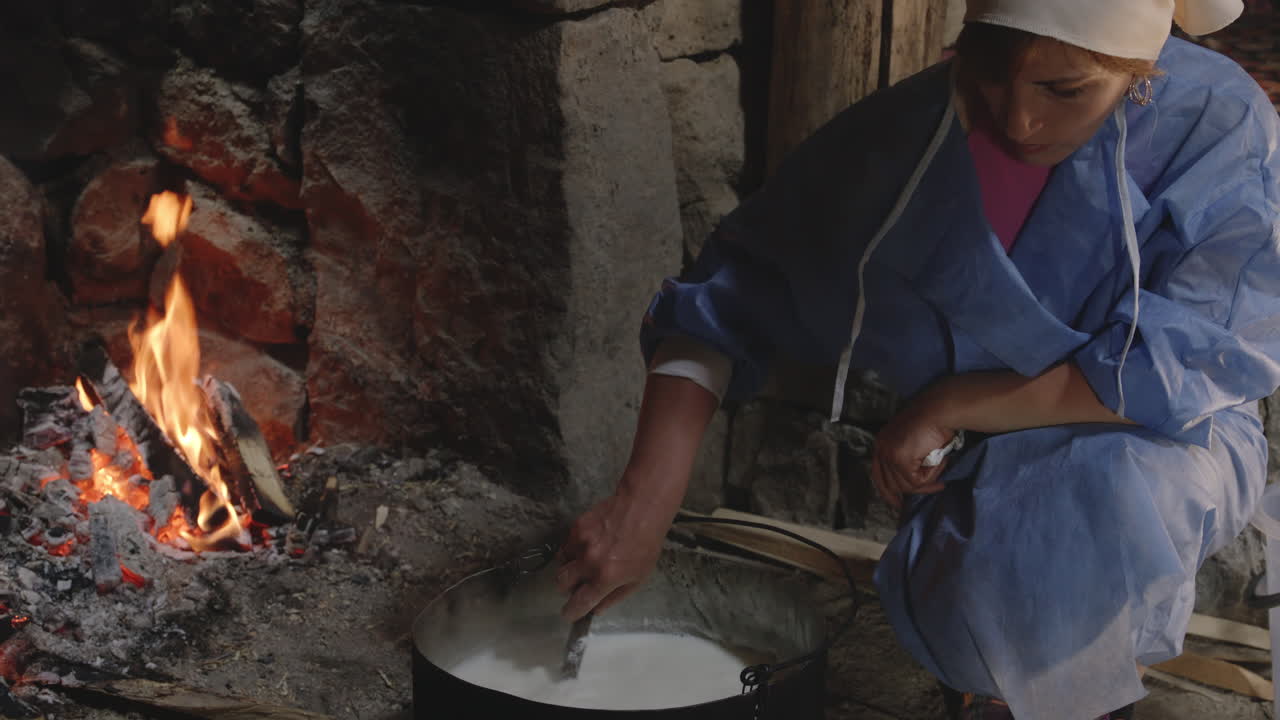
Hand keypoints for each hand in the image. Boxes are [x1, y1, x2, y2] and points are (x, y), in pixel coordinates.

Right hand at [555, 484, 674, 621]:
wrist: (641, 509)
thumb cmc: (646, 545)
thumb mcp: (638, 578)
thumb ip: (615, 597)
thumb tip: (596, 610)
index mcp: (606, 578)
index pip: (579, 603)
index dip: (571, 613)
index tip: (569, 614)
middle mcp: (589, 562)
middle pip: (561, 584)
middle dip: (567, 589)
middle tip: (578, 585)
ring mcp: (580, 544)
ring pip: (561, 564)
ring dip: (569, 569)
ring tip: (584, 563)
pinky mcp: (576, 528)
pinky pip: (566, 546)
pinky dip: (572, 551)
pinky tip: (587, 547)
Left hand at [871, 386, 957, 509]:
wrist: (940, 409)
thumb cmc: (934, 423)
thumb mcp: (915, 443)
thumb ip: (909, 460)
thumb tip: (912, 485)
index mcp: (881, 443)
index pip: (878, 475)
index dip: (887, 492)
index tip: (898, 503)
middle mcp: (881, 448)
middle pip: (890, 484)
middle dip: (912, 491)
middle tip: (935, 487)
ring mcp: (889, 454)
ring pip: (905, 485)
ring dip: (926, 481)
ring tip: (940, 468)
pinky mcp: (900, 458)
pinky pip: (916, 481)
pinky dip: (931, 476)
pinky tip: (940, 462)